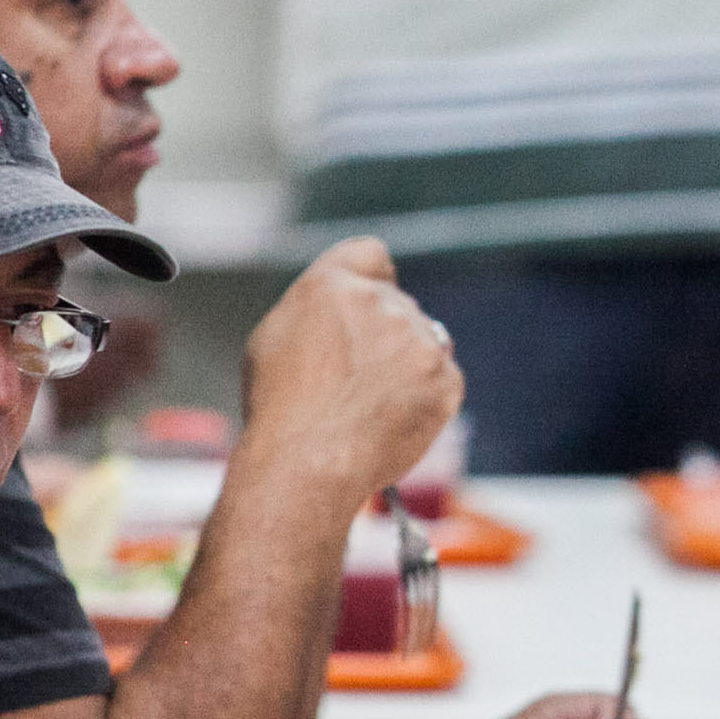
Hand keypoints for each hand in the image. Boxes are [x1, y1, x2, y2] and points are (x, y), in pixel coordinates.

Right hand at [235, 238, 463, 505]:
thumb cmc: (280, 411)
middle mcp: (381, 302)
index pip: (370, 254)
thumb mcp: (273, 339)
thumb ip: (316, 309)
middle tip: (356, 379)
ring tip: (371, 405)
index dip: (370, 279)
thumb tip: (341, 307)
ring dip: (407, 364)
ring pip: (424, 340)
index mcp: (332, 285)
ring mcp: (419, 340)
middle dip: (383, 334)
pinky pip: (443, 378)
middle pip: (397, 305)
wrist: (309, 464)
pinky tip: (393, 419)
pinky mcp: (445, 378)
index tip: (365, 306)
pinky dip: (425, 397)